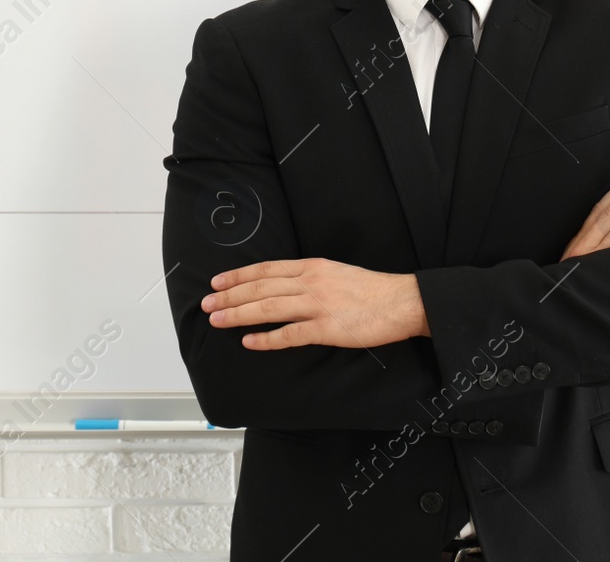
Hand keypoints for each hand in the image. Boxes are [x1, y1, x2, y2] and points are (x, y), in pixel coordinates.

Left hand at [201, 258, 427, 349]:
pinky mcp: (327, 328)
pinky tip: (249, 342)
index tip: (217, 281)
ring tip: (217, 321)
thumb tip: (282, 287)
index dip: (238, 276)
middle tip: (206, 304)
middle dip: (229, 296)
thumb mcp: (336, 273)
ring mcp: (318, 305)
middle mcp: (311, 282)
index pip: (266, 269)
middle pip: (260, 288)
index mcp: (312, 267)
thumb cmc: (371, 290)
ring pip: (268, 308)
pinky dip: (266, 339)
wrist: (402, 301)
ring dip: (239, 314)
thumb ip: (309, 278)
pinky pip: (290, 334)